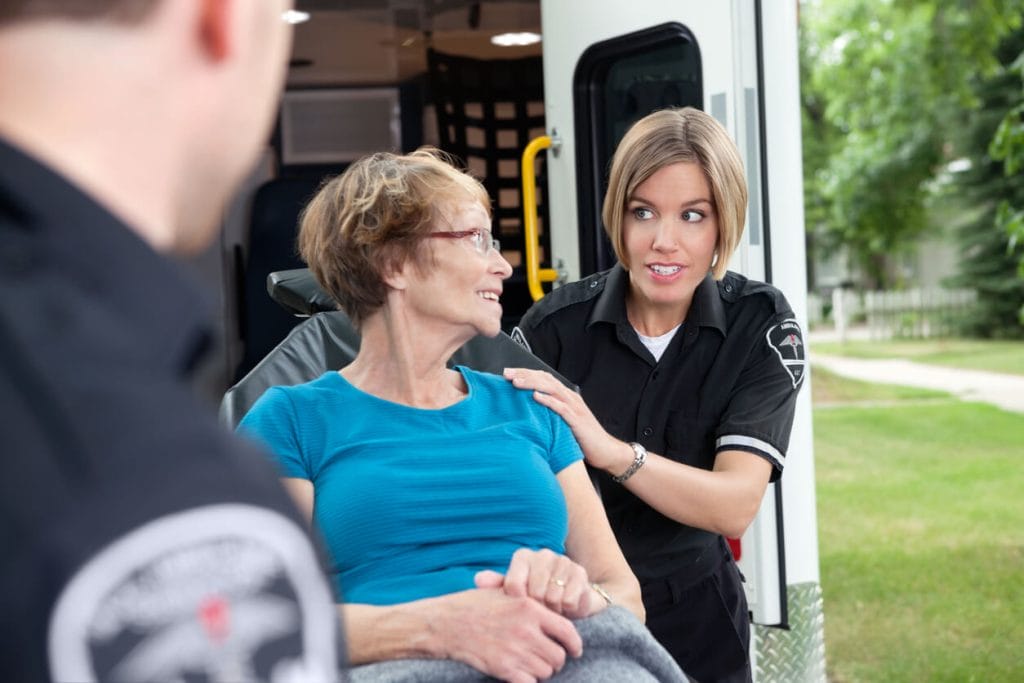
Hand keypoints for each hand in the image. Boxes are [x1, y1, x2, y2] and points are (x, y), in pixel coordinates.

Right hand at [435, 587, 582, 682]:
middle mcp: (526, 630)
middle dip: (554, 660)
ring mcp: (515, 651)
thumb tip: (553, 610)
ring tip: (528, 664)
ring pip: (546, 672)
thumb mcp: (504, 593)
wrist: (446, 624)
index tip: (575, 650)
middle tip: (544, 658)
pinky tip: (519, 674)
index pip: (567, 631)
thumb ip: (529, 601)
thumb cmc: (473, 605)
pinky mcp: (503, 669)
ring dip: (540, 671)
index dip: (575, 644)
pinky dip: (527, 681)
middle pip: (558, 656)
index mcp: (529, 608)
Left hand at [475, 548, 603, 619]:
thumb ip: (495, 586)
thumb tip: (477, 579)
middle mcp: (542, 554)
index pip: (513, 585)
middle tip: (539, 607)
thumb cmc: (534, 596)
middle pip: (534, 593)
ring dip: (552, 609)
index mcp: (522, 556)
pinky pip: (568, 600)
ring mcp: (562, 561)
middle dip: (536, 607)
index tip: (521, 605)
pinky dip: (566, 609)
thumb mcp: (513, 593)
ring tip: (551, 606)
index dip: (517, 603)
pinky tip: (564, 605)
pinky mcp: (580, 572)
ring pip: (551, 597)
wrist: (568, 599)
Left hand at [503, 368, 631, 472]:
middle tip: (507, 373)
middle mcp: (570, 398)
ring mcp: (575, 408)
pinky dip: (548, 401)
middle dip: (525, 375)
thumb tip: (527, 411)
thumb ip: (550, 414)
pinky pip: (562, 408)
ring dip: (532, 384)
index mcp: (566, 397)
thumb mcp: (563, 422)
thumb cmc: (583, 438)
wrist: (606, 451)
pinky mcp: (578, 421)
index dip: (526, 373)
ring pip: (552, 390)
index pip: (544, 378)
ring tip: (516, 382)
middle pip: (545, 380)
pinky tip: (536, 397)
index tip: (507, 373)